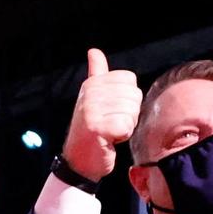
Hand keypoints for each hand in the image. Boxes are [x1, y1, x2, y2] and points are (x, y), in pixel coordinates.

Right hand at [61, 49, 141, 181]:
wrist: (78, 162)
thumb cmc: (90, 131)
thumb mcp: (92, 99)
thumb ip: (97, 74)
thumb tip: (94, 51)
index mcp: (91, 84)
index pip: (130, 80)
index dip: (127, 98)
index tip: (111, 110)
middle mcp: (90, 94)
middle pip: (134, 96)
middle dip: (128, 114)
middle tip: (110, 124)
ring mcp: (92, 110)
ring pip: (132, 112)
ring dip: (125, 126)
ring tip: (108, 131)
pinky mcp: (97, 128)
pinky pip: (126, 127)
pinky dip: (122, 137)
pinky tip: (109, 140)